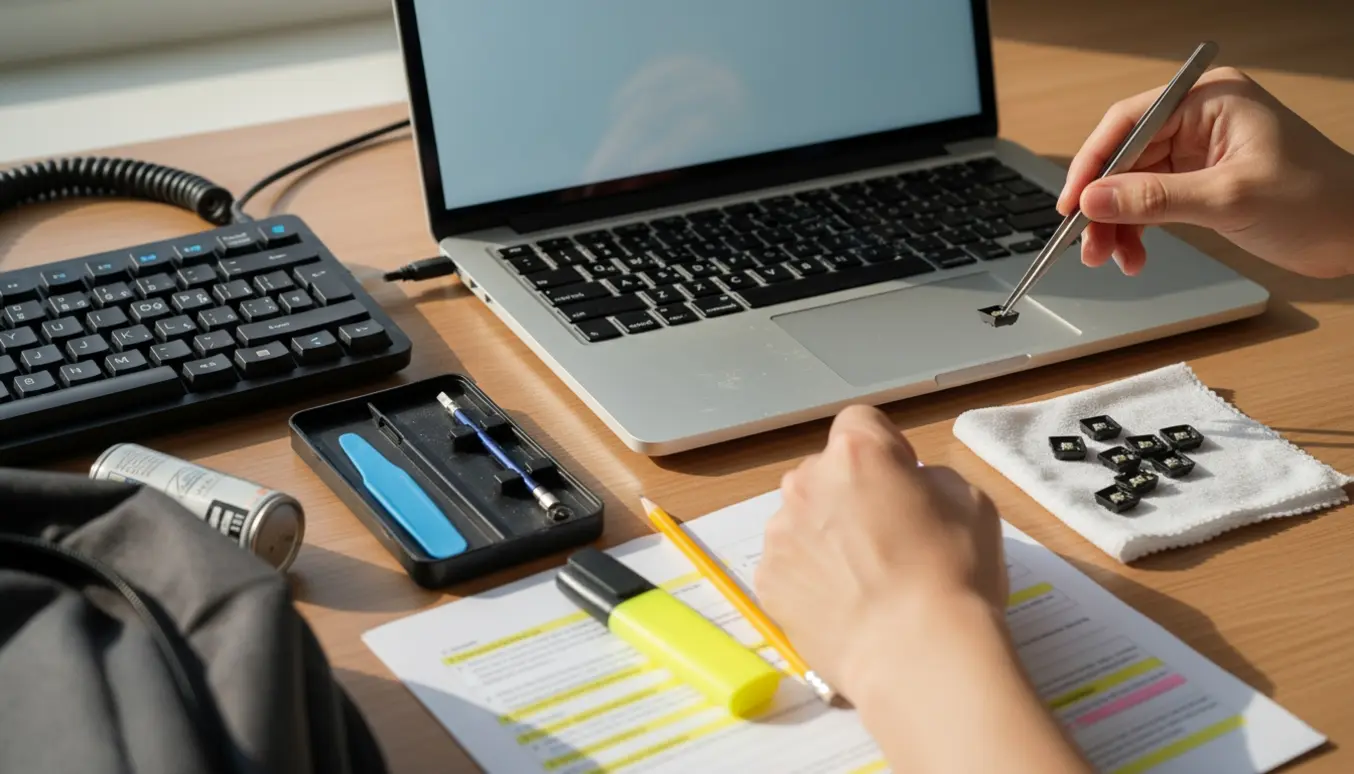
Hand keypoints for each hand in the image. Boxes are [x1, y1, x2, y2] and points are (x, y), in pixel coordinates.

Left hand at [754, 405, 1005, 696]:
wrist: (916, 654)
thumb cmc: (953, 573)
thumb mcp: (970, 502)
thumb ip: (929, 481)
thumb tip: (908, 489)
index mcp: (857, 452)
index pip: (861, 422)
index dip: (886, 450)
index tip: (903, 484)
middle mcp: (806, 482)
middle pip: (825, 472)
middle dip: (850, 494)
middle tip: (885, 539)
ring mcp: (780, 532)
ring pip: (802, 519)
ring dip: (825, 535)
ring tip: (862, 581)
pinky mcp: (767, 580)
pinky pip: (788, 564)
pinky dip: (809, 578)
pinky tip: (843, 606)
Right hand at [1058, 66, 1353, 277]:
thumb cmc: (1317, 201)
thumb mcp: (1229, 198)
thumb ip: (1155, 199)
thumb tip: (1093, 199)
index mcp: (1209, 100)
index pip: (1129, 123)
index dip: (1093, 164)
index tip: (1073, 204)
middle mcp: (1198, 119)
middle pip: (1124, 157)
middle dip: (1102, 204)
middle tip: (1087, 244)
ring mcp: (1197, 151)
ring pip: (1130, 185)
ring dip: (1115, 223)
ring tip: (1110, 258)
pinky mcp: (1199, 181)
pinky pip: (1149, 203)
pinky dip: (1136, 230)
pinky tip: (1134, 256)